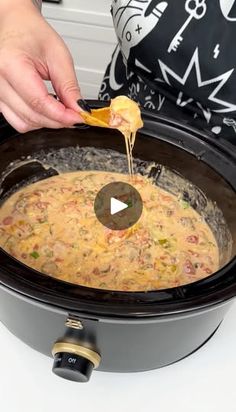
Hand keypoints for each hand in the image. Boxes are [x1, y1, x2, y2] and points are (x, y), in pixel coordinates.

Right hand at [0, 1, 83, 131]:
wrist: (16, 27)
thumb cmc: (32, 34)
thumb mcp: (58, 56)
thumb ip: (69, 87)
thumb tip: (79, 110)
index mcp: (11, 64)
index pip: (39, 102)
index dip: (62, 115)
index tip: (78, 117)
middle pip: (32, 115)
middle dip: (57, 120)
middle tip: (75, 115)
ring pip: (24, 123)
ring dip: (46, 122)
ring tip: (60, 109)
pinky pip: (17, 121)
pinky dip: (35, 120)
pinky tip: (46, 109)